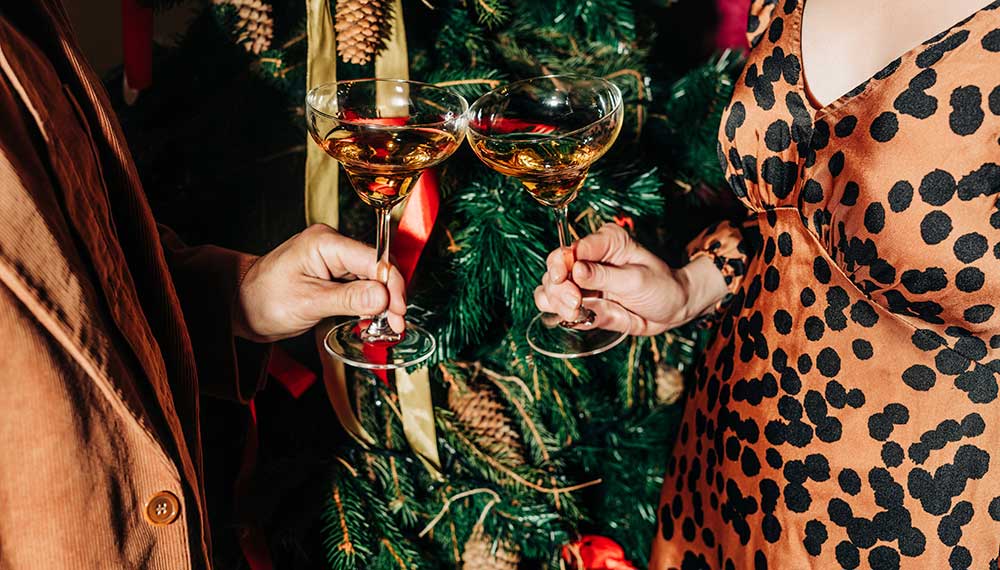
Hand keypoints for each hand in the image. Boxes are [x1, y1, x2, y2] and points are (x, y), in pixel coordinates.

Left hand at [234, 224, 405, 342]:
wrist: (240, 305)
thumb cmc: (264, 300)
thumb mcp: (308, 303)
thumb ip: (349, 299)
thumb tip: (384, 297)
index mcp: (325, 243)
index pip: (373, 259)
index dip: (392, 285)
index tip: (399, 312)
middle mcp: (333, 245)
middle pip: (377, 267)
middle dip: (391, 295)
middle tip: (396, 324)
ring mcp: (334, 258)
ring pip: (373, 277)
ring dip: (383, 301)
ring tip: (387, 326)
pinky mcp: (334, 272)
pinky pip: (362, 284)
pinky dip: (370, 302)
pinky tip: (373, 320)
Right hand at [533, 223, 726, 335]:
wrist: (671, 310)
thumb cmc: (661, 287)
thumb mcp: (637, 280)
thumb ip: (604, 276)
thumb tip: (576, 270)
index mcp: (605, 241)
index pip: (573, 248)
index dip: (561, 262)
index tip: (563, 278)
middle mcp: (588, 257)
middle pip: (555, 268)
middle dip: (559, 288)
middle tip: (575, 303)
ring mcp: (580, 280)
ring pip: (549, 289)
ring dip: (556, 302)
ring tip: (576, 312)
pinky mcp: (579, 300)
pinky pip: (555, 306)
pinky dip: (560, 313)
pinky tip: (578, 317)